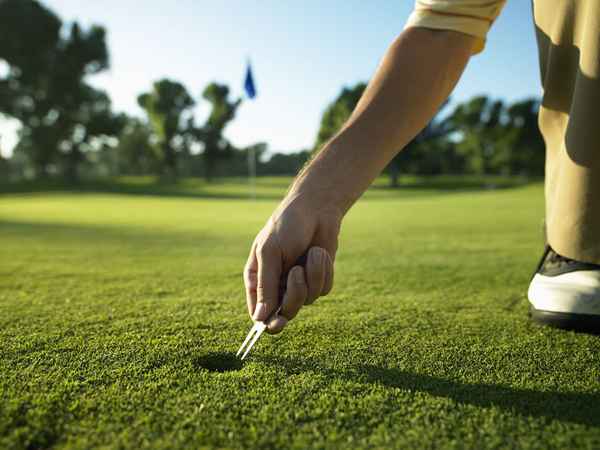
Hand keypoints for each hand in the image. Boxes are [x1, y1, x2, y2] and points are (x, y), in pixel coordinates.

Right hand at [243, 193, 340, 333]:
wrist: (316, 209)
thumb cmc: (286, 226)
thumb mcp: (270, 252)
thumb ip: (266, 285)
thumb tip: (259, 318)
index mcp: (257, 279)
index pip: (258, 312)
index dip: (266, 322)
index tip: (277, 322)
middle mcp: (277, 285)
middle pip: (285, 313)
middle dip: (294, 294)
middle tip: (297, 273)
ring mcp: (298, 284)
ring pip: (307, 301)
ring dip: (312, 276)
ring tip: (311, 253)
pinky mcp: (318, 279)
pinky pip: (323, 289)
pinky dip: (324, 271)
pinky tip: (319, 252)